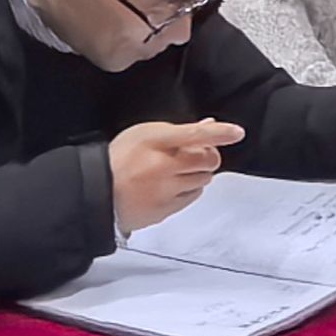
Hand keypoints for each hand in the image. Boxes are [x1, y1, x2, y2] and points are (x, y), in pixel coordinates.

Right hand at [112, 118, 243, 231]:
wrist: (98, 192)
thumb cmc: (120, 159)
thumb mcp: (144, 134)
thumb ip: (178, 131)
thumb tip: (209, 126)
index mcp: (154, 141)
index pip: (195, 134)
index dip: (219, 132)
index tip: (237, 132)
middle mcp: (162, 166)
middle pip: (206, 160)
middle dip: (207, 155)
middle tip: (195, 154)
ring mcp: (165, 190)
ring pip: (203, 180)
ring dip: (198, 173)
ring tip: (178, 171)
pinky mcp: (166, 209)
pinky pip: (192, 197)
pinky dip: (190, 190)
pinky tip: (174, 185)